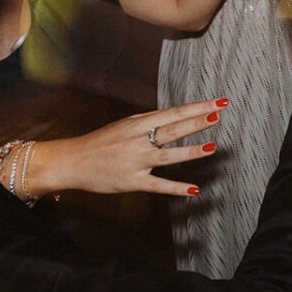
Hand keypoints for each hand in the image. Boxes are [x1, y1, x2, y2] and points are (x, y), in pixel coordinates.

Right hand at [26, 98, 225, 197]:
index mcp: (139, 124)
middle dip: (196, 122)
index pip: (174, 112)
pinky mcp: (132, 181)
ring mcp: (136, 161)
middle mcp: (139, 140)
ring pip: (167, 155)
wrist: (72, 161)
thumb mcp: (126, 124)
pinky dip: (175, 188)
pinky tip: (193, 189)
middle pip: (172, 129)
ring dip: (191, 152)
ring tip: (212, 147)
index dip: (197, 107)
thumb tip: (176, 116)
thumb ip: (150, 121)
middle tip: (218, 114)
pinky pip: (157, 185)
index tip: (218, 102)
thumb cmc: (101, 142)